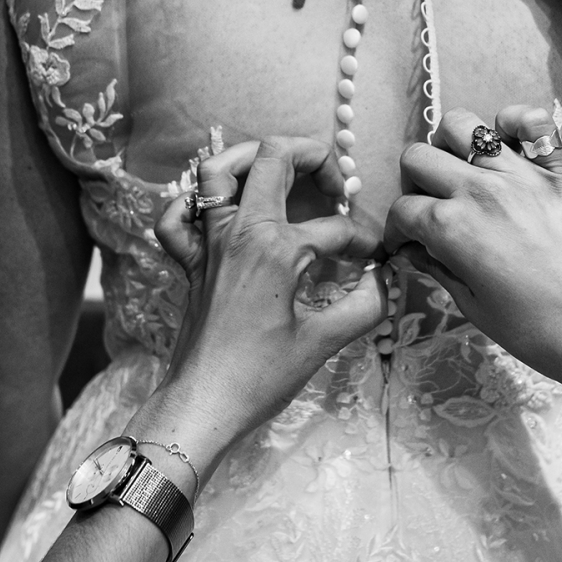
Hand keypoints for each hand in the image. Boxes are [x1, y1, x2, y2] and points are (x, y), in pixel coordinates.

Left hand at [135, 137, 384, 479]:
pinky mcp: (188, 262)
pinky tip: (215, 211)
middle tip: (333, 186)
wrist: (204, 404)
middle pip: (272, 158)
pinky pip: (176, 217)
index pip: (335, 228)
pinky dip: (191, 204)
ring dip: (249, 158)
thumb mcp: (325, 341)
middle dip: (312, 158)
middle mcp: (239, 231)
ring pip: (215, 171)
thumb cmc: (262, 375)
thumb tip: (385, 281)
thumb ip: (366, 305)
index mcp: (277, 247)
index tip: (373, 263)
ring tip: (278, 169)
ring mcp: (207, 243)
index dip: (363, 241)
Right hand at [384, 106, 561, 391]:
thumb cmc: (537, 332)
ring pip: (462, 126)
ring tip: (464, 172)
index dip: (400, 230)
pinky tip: (509, 147)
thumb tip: (412, 252)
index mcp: (452, 229)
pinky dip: (514, 123)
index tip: (409, 243)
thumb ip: (438, 270)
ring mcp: (521, 174)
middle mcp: (479, 191)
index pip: (403, 210)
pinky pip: (532, 120)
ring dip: (452, 146)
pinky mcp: (558, 169)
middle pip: (419, 158)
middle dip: (415, 184)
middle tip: (432, 206)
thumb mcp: (474, 308)